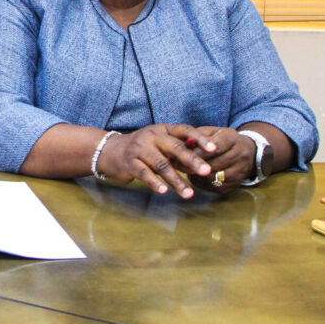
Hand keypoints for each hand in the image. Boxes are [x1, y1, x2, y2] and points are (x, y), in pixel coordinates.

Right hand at [99, 124, 216, 198]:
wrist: (111, 151)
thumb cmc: (143, 150)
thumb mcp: (161, 145)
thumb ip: (180, 151)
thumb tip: (204, 162)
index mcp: (162, 129)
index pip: (184, 130)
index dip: (200, 139)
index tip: (214, 150)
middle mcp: (151, 136)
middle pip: (175, 148)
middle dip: (192, 160)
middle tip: (206, 172)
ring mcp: (139, 149)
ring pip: (162, 164)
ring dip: (176, 180)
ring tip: (189, 194)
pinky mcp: (129, 162)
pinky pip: (144, 173)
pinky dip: (154, 182)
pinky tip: (163, 191)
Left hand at [185, 127, 256, 193]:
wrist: (246, 151)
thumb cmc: (221, 139)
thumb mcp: (211, 132)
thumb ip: (197, 136)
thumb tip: (183, 144)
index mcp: (232, 139)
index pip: (215, 147)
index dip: (199, 152)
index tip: (184, 154)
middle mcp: (240, 155)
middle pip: (215, 164)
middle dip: (195, 165)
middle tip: (178, 165)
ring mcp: (240, 172)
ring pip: (214, 177)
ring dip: (197, 175)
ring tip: (185, 170)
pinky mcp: (236, 185)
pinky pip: (216, 187)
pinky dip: (202, 183)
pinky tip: (195, 176)